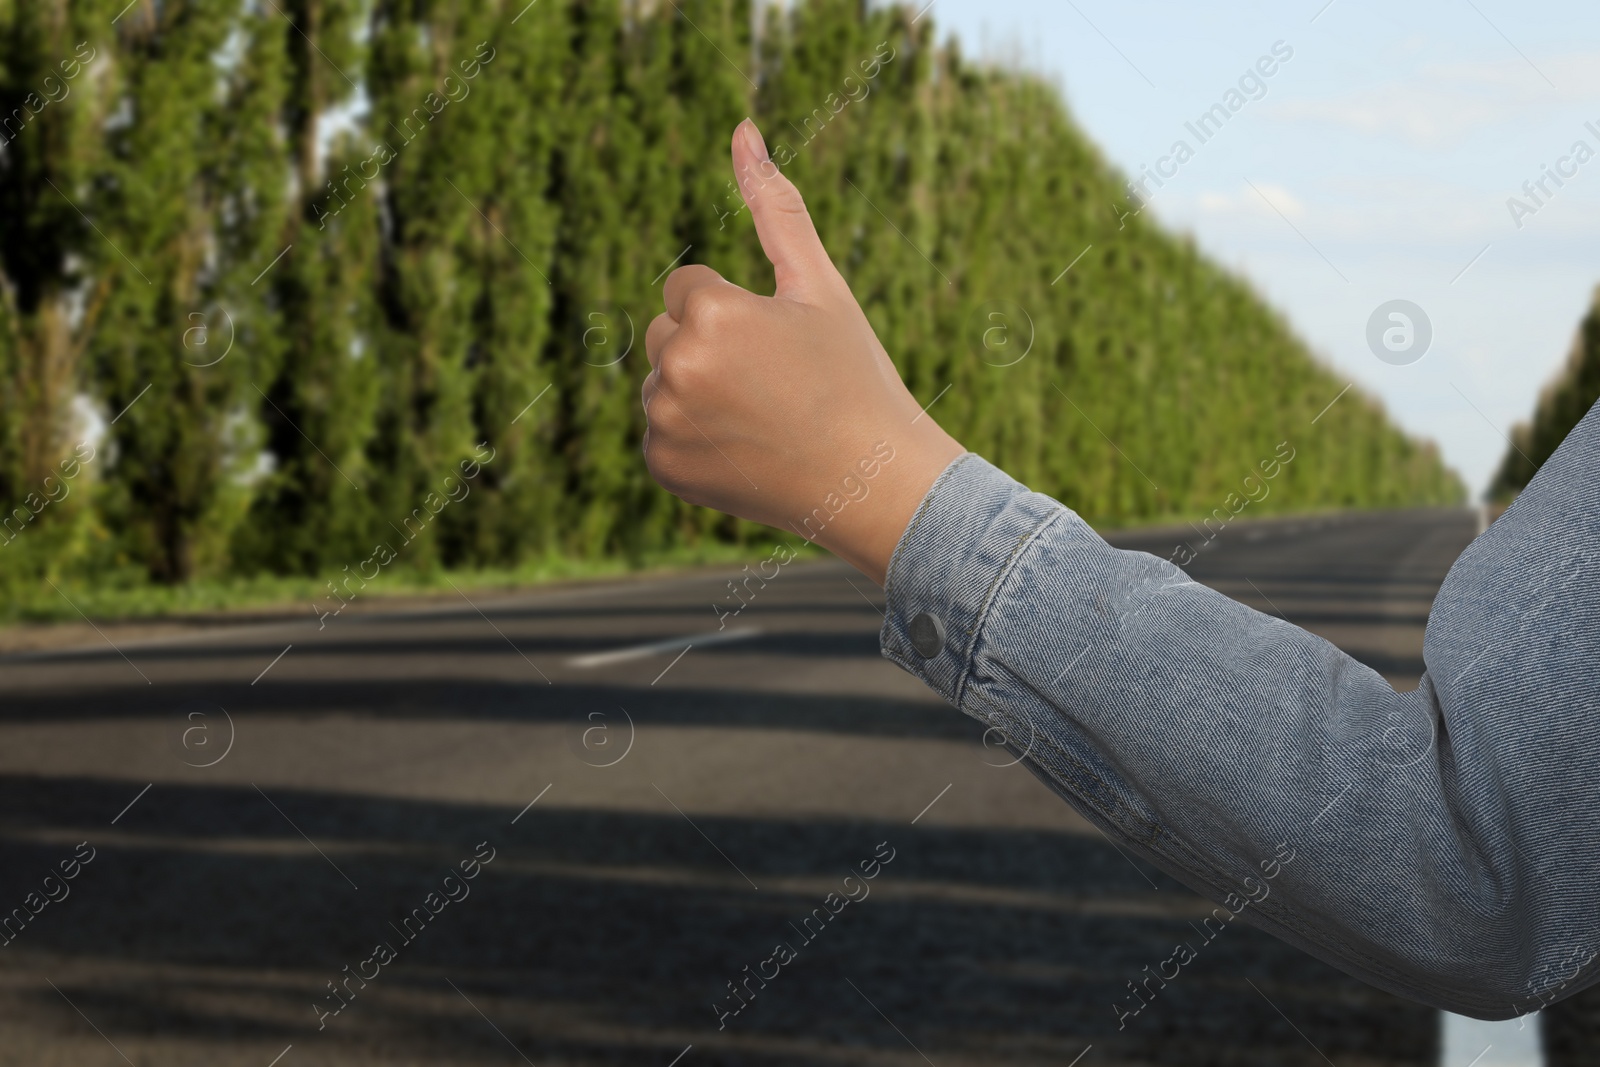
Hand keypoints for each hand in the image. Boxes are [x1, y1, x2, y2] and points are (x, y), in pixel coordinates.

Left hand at [642, 118, 963, 585]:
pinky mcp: (663, 466)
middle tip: (773, 385)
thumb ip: (774, 207)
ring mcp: (665, 422)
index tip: (777, 346)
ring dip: (698, 394)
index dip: (735, 311)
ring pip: (660, 384)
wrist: (871, 483)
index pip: (686, 288)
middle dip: (709, 349)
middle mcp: (677, 365)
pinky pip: (659, 434)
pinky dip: (693, 442)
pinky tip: (744, 452)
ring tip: (760, 419)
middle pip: (665, 333)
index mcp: (712, 311)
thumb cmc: (853, 376)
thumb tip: (742, 129)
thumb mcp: (819, 286)